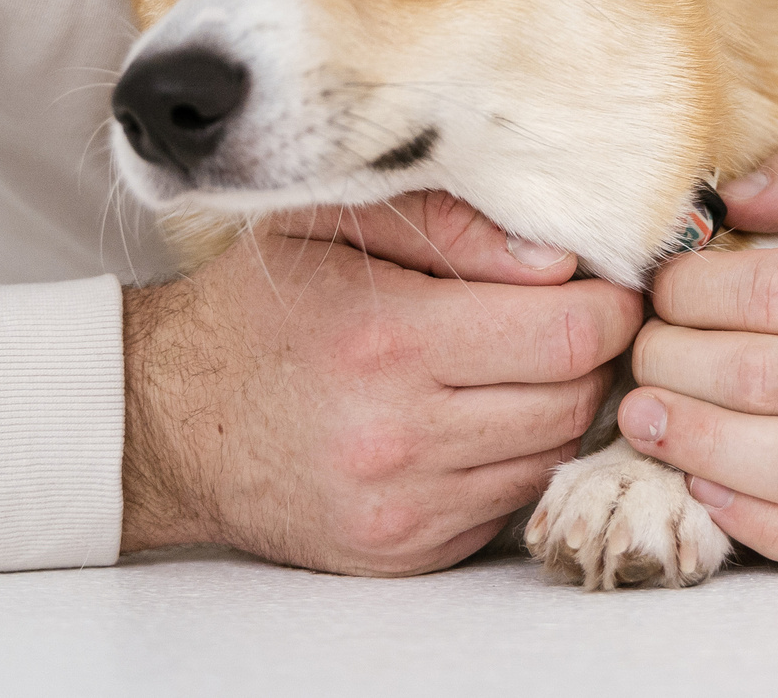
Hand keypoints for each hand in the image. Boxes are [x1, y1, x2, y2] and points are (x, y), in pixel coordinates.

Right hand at [121, 191, 641, 574]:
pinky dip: (514, 457)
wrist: (168, 422)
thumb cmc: (258, 310)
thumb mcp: (333, 225)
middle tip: (571, 317)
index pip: (572, 332)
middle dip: (594, 352)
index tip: (602, 281)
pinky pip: (509, 502)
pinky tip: (478, 417)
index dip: (609, 302)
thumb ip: (451, 226)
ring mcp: (406, 507)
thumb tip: (558, 261)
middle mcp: (403, 436)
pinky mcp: (405, 552)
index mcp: (393, 341)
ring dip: (559, 406)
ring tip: (522, 363)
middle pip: (576, 398)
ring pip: (552, 453)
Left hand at [620, 138, 777, 570]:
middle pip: (763, 379)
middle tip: (640, 352)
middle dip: (672, 364)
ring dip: (697, 445)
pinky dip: (756, 525)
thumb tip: (727, 197)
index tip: (661, 288)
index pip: (774, 292)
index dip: (690, 290)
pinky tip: (701, 486)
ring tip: (643, 417)